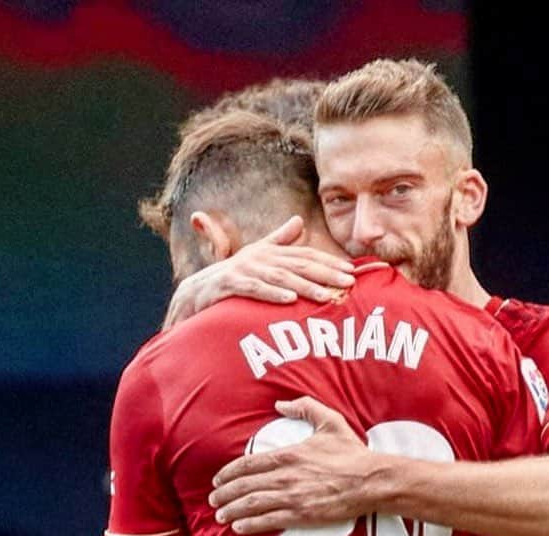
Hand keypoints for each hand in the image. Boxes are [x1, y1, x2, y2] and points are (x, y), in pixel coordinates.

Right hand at [164, 216, 354, 327]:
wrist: (197, 292)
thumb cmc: (232, 277)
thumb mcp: (257, 257)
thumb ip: (279, 240)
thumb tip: (299, 221)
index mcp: (269, 252)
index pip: (304, 256)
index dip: (328, 262)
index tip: (351, 271)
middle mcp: (259, 257)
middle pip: (298, 265)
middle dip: (325, 274)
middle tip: (349, 283)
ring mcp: (244, 270)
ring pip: (281, 279)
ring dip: (305, 288)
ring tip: (327, 297)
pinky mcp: (230, 285)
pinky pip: (255, 290)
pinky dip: (272, 295)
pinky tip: (290, 302)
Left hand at [209, 397, 376, 532]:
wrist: (371, 481)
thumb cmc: (352, 453)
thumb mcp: (329, 421)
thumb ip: (304, 408)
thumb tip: (281, 403)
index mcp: (288, 455)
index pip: (248, 464)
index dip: (228, 474)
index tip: (217, 480)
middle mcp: (285, 477)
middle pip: (244, 486)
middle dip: (224, 494)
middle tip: (213, 501)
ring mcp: (292, 497)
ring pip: (252, 505)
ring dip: (232, 511)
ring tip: (220, 516)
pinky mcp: (302, 515)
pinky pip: (269, 521)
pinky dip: (250, 524)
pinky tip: (238, 527)